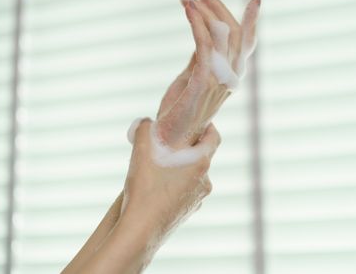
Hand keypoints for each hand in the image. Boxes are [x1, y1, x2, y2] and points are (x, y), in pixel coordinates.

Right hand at [122, 119, 220, 241]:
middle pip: (201, 156)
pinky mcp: (188, 211)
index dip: (207, 127)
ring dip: (180, 167)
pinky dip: (176, 185)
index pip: (214, 137)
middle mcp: (205, 180)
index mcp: (201, 163)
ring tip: (158, 166)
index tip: (195, 123)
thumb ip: (144, 131)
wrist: (141, 232)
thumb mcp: (141, 153)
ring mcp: (198, 198)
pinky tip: (157, 186)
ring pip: (192, 175)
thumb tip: (146, 123)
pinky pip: (186, 191)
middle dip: (185, 148)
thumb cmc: (145, 191)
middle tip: (167, 143)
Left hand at [156, 0, 260, 149]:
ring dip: (205, 11)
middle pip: (235, 34)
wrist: (169, 142)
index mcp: (229, 77)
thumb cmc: (179, 112)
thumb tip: (203, 35)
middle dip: (218, 8)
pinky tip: (188, 9)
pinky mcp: (202, 81)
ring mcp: (218, 80)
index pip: (246, 45)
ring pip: (222, 36)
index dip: (252, 22)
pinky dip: (198, 23)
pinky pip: (205, 45)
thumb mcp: (192, 78)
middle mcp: (229, 78)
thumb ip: (201, 58)